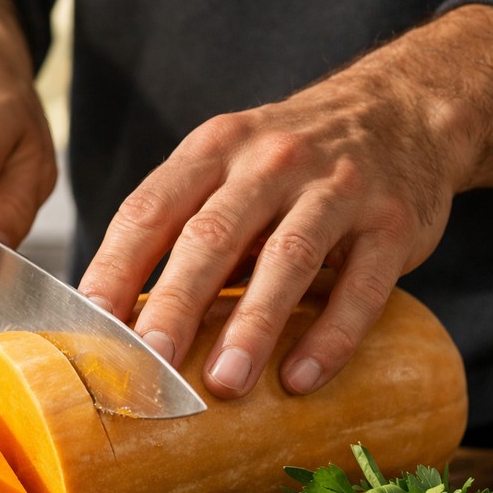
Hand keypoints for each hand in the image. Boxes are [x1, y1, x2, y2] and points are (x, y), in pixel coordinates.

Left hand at [79, 4, 492, 399]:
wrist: (403, 109)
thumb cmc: (290, 162)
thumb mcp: (228, 169)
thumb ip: (181, 228)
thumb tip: (115, 317)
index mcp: (213, 150)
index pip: (150, 211)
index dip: (115, 269)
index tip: (88, 326)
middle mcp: (270, 161)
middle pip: (211, 236)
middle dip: (174, 304)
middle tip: (148, 363)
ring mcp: (337, 188)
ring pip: (287, 258)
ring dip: (252, 325)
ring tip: (224, 383)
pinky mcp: (393, 222)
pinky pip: (361, 285)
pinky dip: (331, 336)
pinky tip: (301, 378)